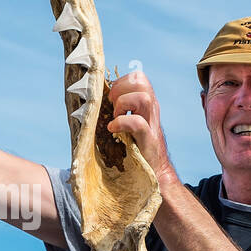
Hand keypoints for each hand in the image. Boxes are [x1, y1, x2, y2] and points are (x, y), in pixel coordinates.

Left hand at [107, 70, 178, 187]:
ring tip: (115, 117)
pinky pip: (138, 123)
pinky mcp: (149, 141)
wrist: (155, 173)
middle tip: (112, 106)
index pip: (138, 77)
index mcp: (146, 105)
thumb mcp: (128, 124)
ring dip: (123, 104)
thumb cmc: (135, 149)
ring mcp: (152, 124)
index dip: (121, 82)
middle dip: (120, 89)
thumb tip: (95, 102)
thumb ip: (119, 111)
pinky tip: (113, 130)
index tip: (111, 98)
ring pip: (144, 97)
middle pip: (141, 81)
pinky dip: (122, 123)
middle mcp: (151, 111)